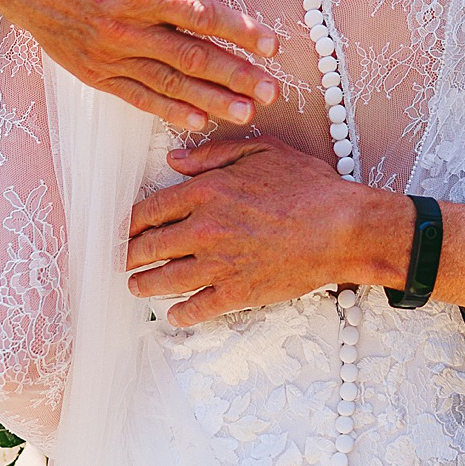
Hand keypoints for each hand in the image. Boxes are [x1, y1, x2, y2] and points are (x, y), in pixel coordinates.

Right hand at [0, 0, 280, 130]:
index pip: (201, 16)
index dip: (240, 32)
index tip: (271, 45)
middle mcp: (124, 28)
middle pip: (192, 58)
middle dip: (237, 76)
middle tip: (273, 92)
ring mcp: (107, 56)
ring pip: (169, 85)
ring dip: (211, 102)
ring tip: (246, 114)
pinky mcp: (92, 74)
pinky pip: (136, 98)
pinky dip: (167, 112)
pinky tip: (196, 122)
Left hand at [125, 136, 408, 326]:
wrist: (343, 228)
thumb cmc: (308, 185)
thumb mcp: (260, 151)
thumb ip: (211, 155)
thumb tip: (173, 161)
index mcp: (206, 191)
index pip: (150, 210)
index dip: (130, 223)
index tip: (123, 230)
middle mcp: (204, 229)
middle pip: (149, 247)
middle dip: (130, 256)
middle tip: (121, 261)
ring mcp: (219, 264)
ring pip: (165, 280)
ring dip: (145, 285)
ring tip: (136, 287)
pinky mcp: (238, 293)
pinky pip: (197, 308)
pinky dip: (180, 314)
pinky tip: (172, 314)